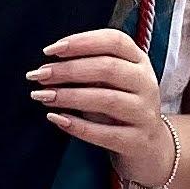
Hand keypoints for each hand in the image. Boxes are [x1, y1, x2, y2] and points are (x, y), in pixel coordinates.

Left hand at [28, 28, 167, 188]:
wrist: (150, 147)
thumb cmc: (121, 106)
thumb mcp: (113, 82)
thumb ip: (91, 69)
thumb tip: (50, 66)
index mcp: (139, 61)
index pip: (114, 41)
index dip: (82, 42)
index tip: (51, 50)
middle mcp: (146, 83)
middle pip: (108, 68)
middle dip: (69, 70)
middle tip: (40, 75)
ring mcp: (145, 113)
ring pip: (107, 100)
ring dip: (70, 96)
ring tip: (43, 96)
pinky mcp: (138, 141)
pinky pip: (106, 133)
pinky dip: (78, 126)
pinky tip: (57, 119)